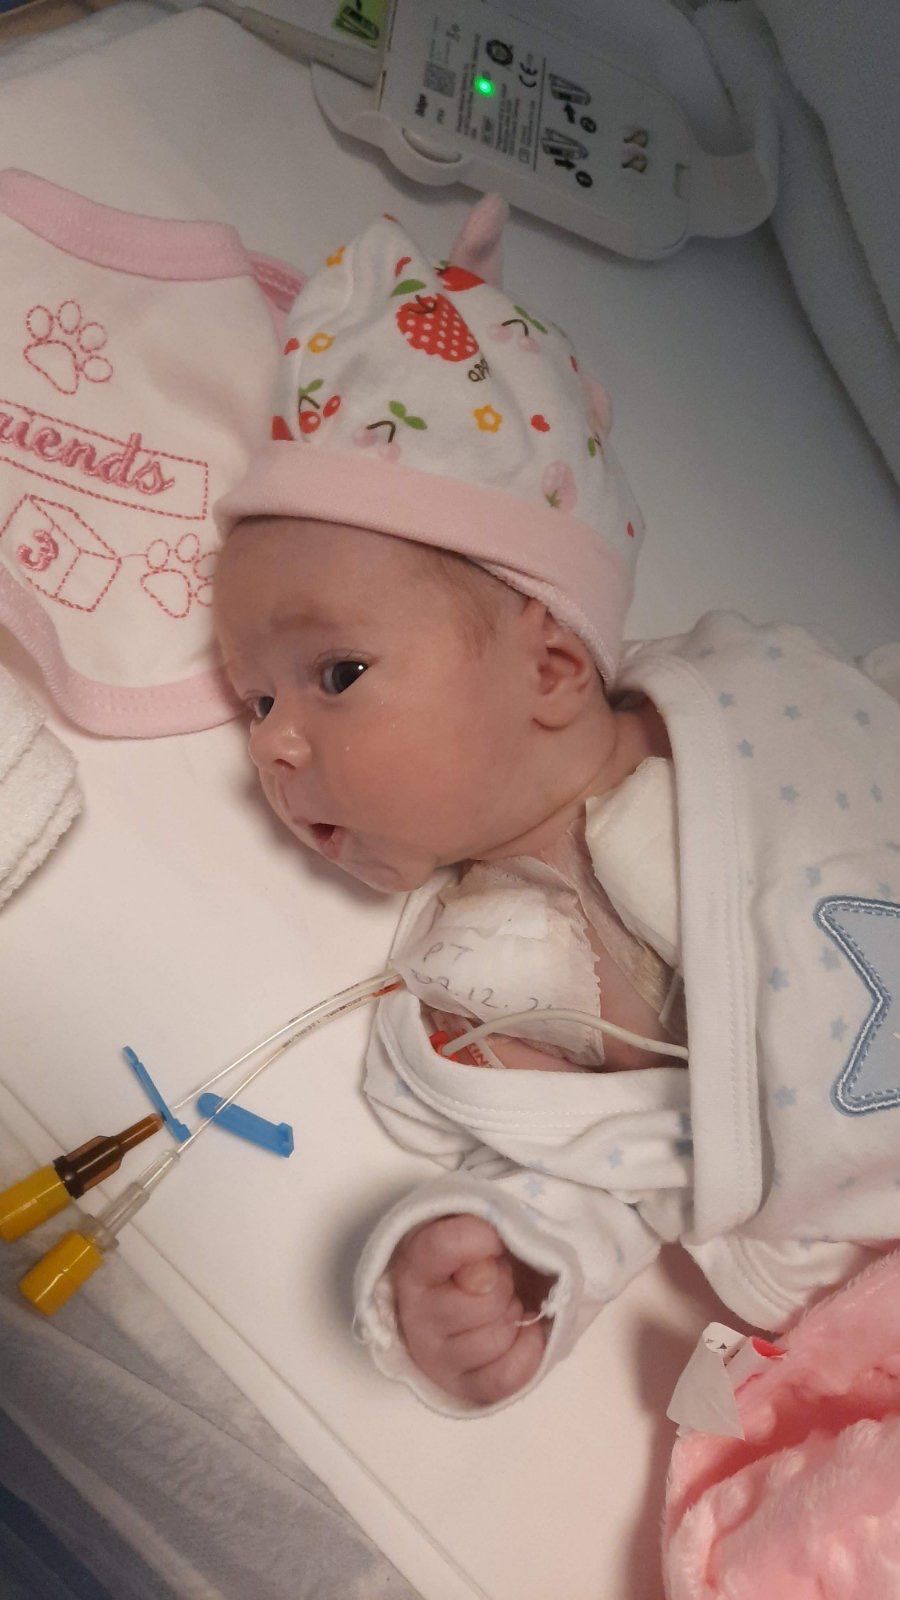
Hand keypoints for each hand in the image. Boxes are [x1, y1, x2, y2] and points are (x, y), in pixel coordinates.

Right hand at [391, 1214, 550, 1405]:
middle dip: (505, 1284)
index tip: (495, 1240)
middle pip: (485, 1299)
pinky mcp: (462, 1387)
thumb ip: (475, 1232)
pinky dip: (529, 1351)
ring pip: (498, 1337)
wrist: (467, 1294)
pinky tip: (525, 1331)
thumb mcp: (472, 1229)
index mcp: (414, 1264)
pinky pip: (506, 1377)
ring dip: (514, 1315)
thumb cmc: (473, 1256)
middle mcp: (416, 1315)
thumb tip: (483, 1275)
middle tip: (496, 1280)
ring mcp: (436, 1357)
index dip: (481, 1240)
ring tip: (503, 1305)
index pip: (444, 1246)